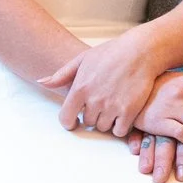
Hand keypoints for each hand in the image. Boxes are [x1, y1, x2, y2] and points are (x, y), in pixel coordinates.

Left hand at [43, 33, 176, 138]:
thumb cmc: (112, 53)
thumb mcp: (83, 59)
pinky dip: (121, 126)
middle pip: (87, 123)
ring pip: (103, 127)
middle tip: (101, 102)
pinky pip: (119, 131)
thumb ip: (61, 74)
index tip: (75, 121)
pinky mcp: (129, 111)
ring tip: (113, 105)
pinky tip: (123, 113)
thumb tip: (41, 81)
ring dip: (107, 120)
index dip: (69, 122)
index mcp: (80, 88)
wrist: (141, 51)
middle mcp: (94, 100)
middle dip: (92, 115)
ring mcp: (112, 106)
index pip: (65, 118)